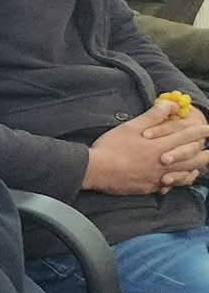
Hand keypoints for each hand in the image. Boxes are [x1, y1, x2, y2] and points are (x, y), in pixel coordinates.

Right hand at [85, 100, 208, 194]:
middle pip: (193, 158)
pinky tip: (178, 179)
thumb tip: (170, 104)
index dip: (201, 131)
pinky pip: (170, 186)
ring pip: (185, 174)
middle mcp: (164, 163)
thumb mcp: (131, 126)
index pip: (188, 137)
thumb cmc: (111, 147)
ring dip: (195, 169)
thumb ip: (153, 116)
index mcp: (160, 145)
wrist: (95, 170)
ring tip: (200, 166)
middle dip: (205, 153)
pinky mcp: (149, 187)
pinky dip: (178, 182)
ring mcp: (158, 177)